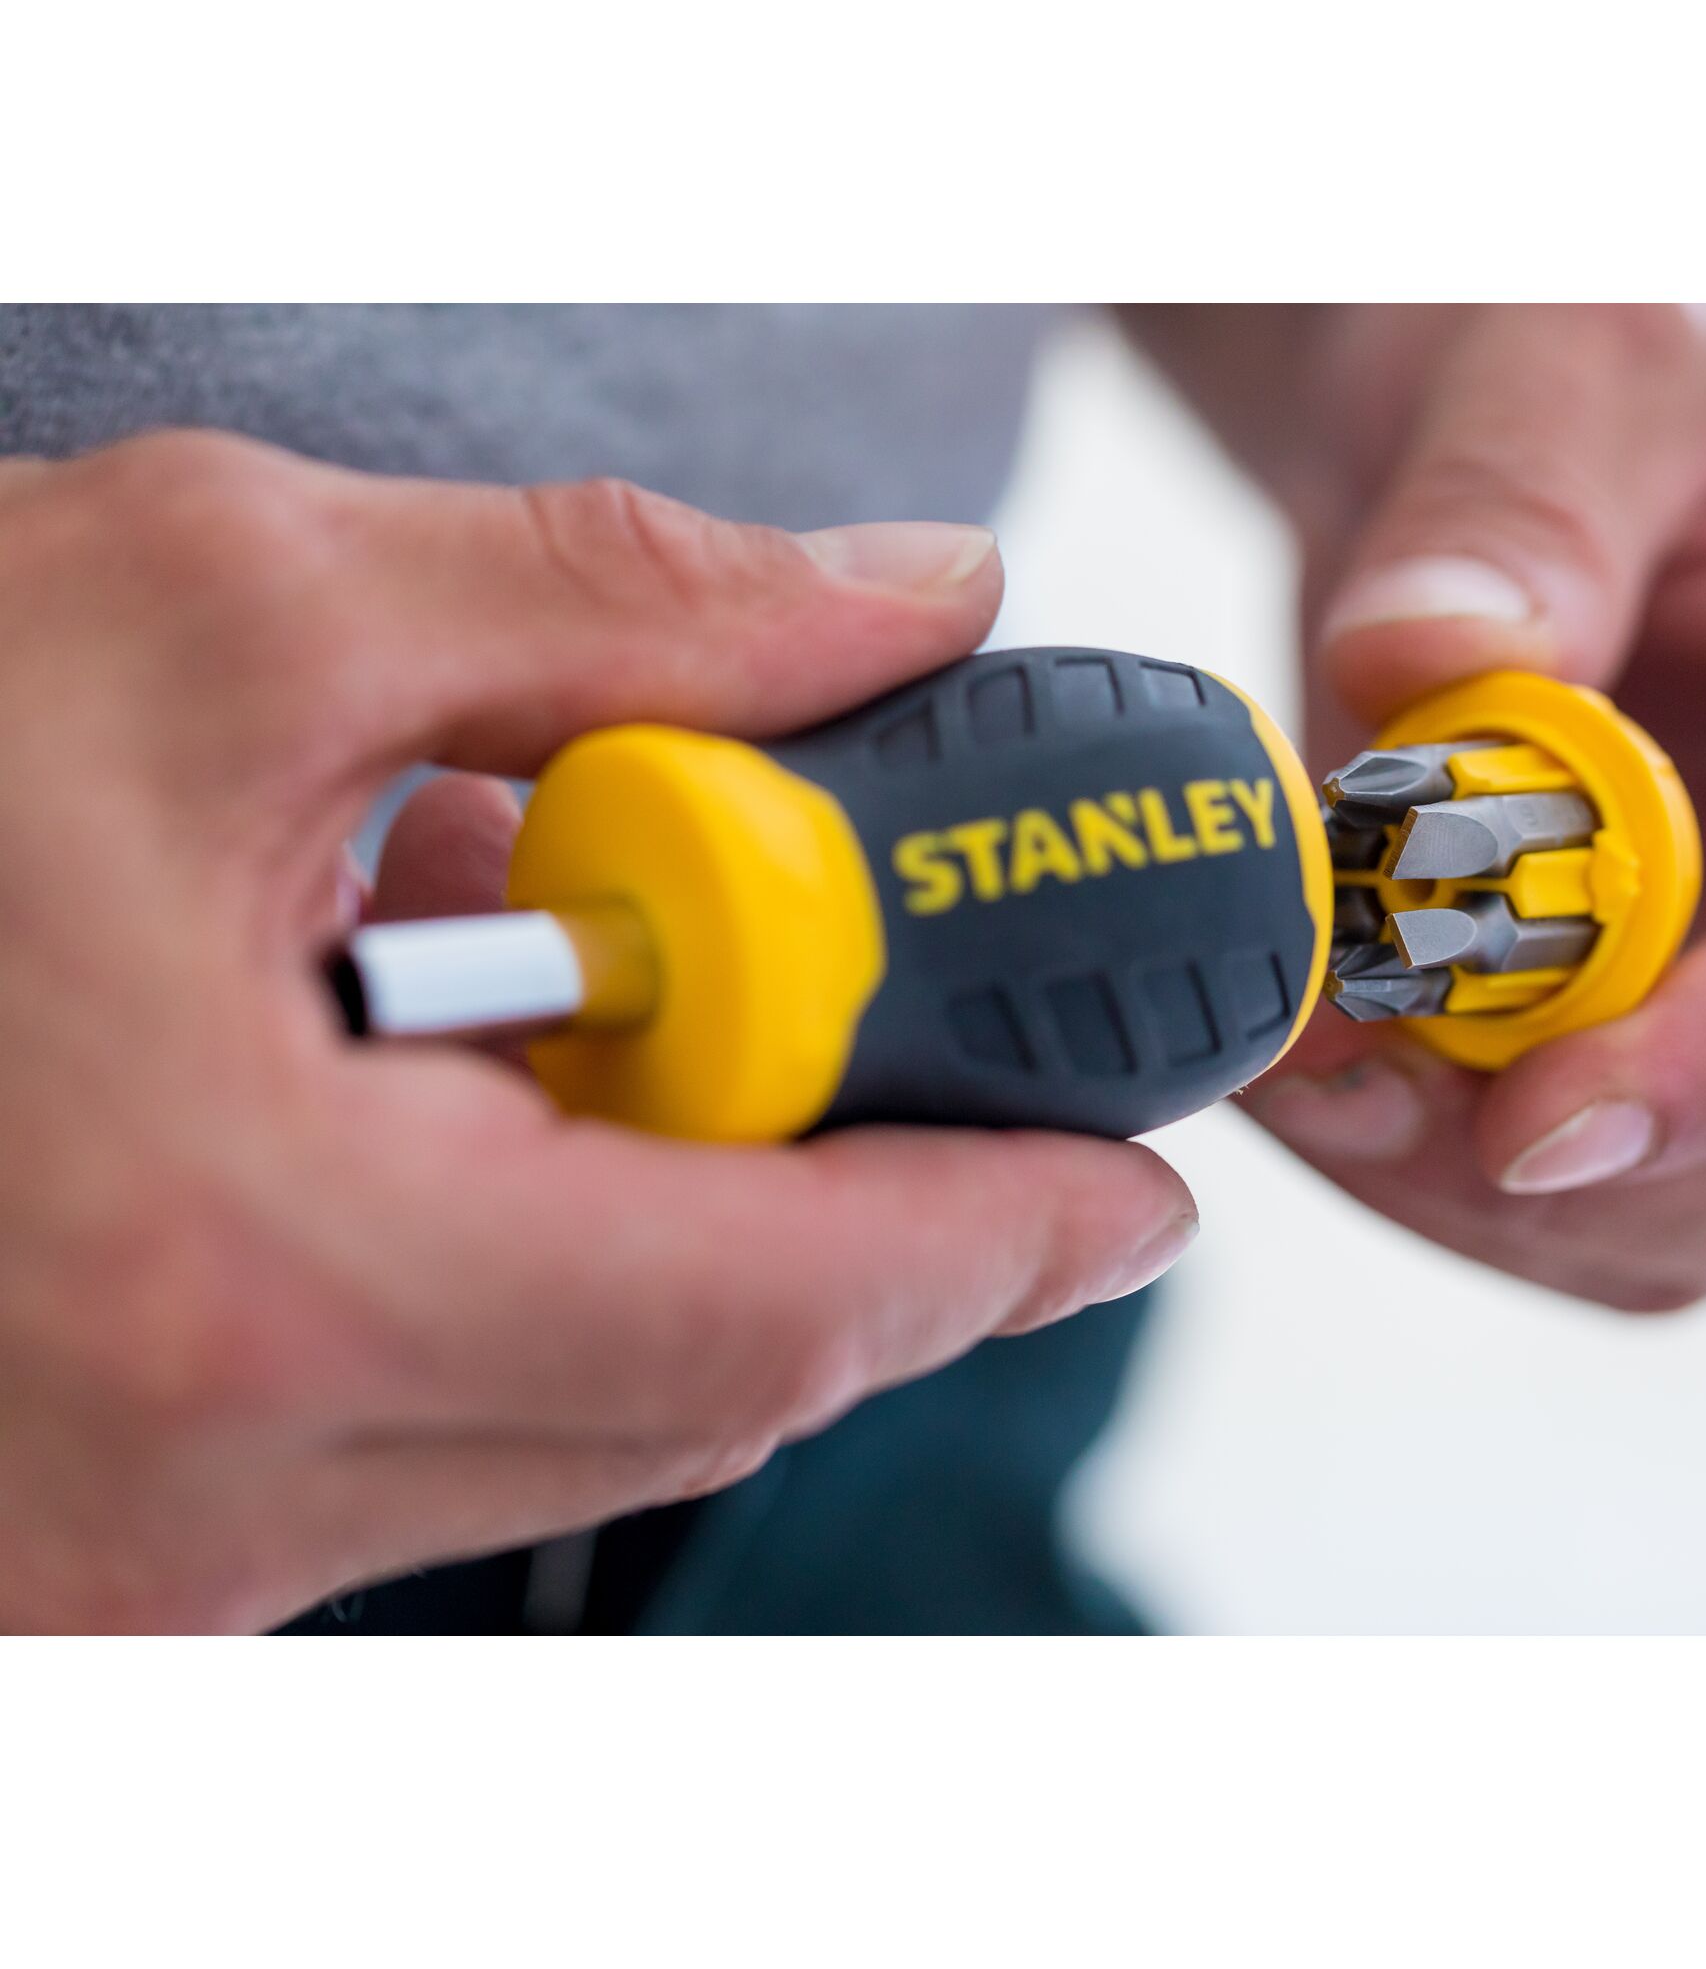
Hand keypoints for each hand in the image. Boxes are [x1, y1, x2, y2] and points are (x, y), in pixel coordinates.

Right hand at [0, 432, 1194, 1630]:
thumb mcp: (212, 609)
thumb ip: (611, 609)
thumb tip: (894, 612)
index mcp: (249, 1275)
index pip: (776, 1303)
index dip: (995, 1230)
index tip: (1123, 1182)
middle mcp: (196, 1490)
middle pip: (709, 1374)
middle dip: (848, 1198)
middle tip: (891, 1031)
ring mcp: (145, 1562)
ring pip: (574, 1408)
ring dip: (663, 1214)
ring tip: (596, 1012)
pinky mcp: (116, 1554)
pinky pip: (426, 1430)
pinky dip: (510, 1267)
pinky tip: (440, 1103)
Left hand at [1239, 306, 1705, 1306]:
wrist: (1483, 430)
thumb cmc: (1589, 359)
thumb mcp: (1574, 362)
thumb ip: (1514, 512)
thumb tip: (1419, 670)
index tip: (1535, 1123)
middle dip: (1586, 1171)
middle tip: (1352, 1093)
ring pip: (1678, 1220)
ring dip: (1470, 1193)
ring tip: (1302, 1071)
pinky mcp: (1618, 1036)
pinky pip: (1548, 1190)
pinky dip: (1415, 1173)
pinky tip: (1308, 1073)